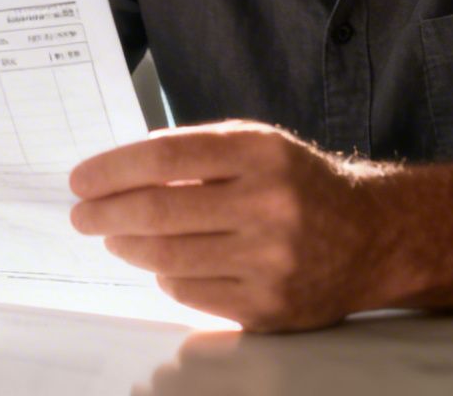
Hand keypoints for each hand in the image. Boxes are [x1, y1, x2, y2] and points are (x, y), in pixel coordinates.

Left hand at [69, 121, 389, 331]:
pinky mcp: (268, 306)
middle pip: (158, 211)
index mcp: (260, 153)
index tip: (81, 180)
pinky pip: (189, 292)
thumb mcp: (258, 146)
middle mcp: (268, 204)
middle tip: (81, 215)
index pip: (165, 158)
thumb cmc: (298, 184)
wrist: (371, 236)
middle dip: (105, 213)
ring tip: (112, 236)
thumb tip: (118, 171)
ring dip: (125, 246)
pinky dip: (164, 276)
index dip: (113, 169)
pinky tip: (160, 264)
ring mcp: (269, 260)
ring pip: (166, 257)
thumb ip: (196, 153)